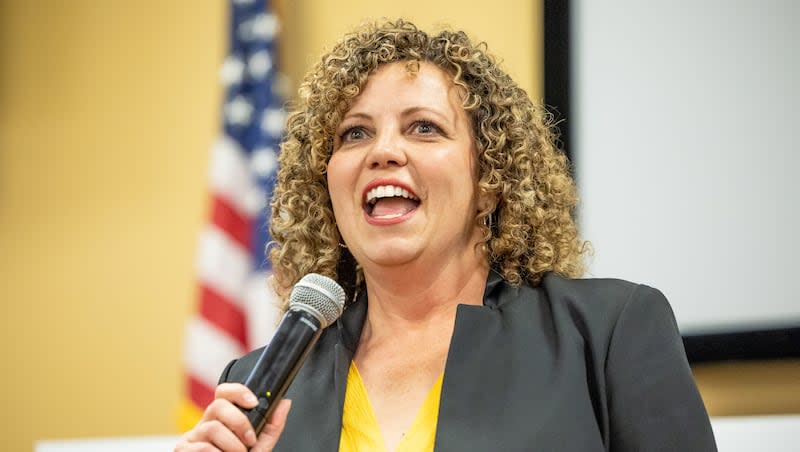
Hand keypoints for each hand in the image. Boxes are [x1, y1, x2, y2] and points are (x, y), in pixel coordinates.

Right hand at [175, 383, 291, 451]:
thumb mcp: (260, 446)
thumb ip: (271, 426)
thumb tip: (284, 402)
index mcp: (222, 419)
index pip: (224, 393)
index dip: (238, 392)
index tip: (253, 402)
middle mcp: (205, 424)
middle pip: (217, 405)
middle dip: (239, 421)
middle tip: (250, 440)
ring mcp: (192, 437)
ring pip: (212, 428)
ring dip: (232, 445)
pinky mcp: (183, 450)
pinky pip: (202, 447)